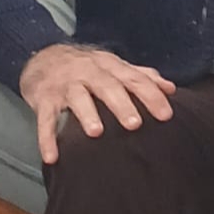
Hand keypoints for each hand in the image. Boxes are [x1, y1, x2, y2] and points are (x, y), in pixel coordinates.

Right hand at [19, 43, 176, 162]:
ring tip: (96, 133)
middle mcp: (89, 72)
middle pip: (107, 86)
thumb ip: (142, 76)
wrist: (43, 57)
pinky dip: (47, 137)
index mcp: (110, 66)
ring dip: (87, 114)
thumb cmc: (87, 67)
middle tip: (135, 124)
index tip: (167, 115)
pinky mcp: (44, 98)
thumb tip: (170, 89)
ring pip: (77, 97)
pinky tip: (52, 157)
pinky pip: (45, 118)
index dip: (151, 95)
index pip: (135, 79)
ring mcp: (65, 84)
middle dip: (122, 104)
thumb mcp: (114, 66)